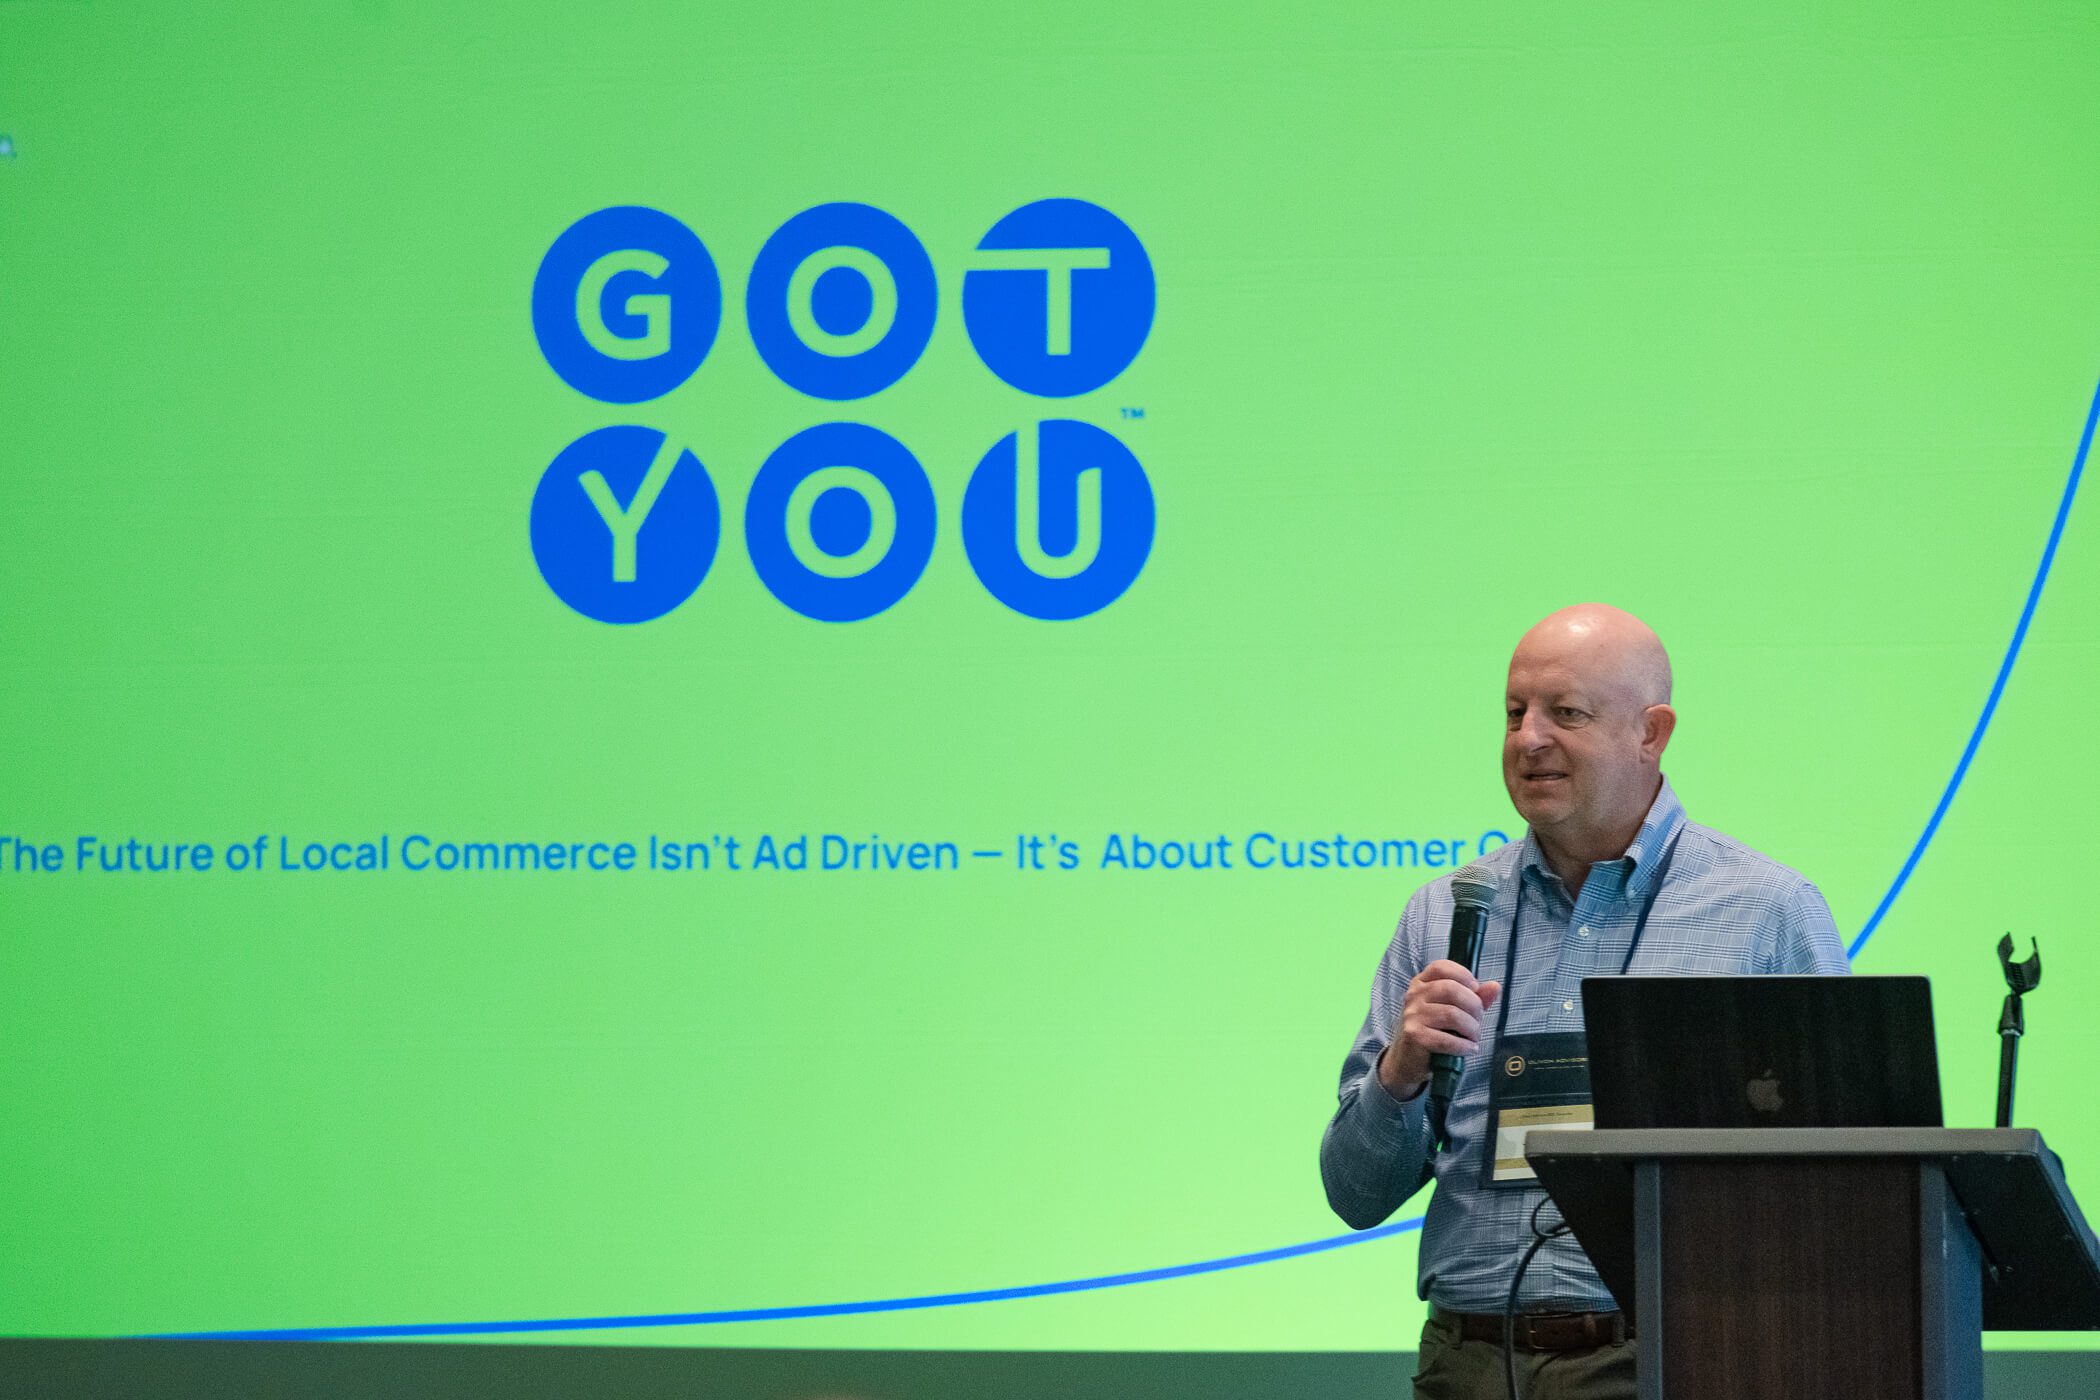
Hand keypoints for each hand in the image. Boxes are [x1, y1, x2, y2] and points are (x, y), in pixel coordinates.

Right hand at [1377, 960, 1501, 1099]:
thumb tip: (1495, 987)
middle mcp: (1414, 995)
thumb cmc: (1433, 1031)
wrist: (1408, 1059)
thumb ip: (1474, 997)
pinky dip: (1464, 1046)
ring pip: (1453, 1015)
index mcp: (1421, 983)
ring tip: (1473, 1038)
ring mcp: (1413, 1015)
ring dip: (1472, 1029)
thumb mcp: (1452, 1009)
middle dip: (1474, 1007)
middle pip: (1452, 989)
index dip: (1463, 975)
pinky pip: (1447, 1039)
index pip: (1441, 967)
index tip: (1475, 990)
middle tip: (1478, 1021)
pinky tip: (1468, 1049)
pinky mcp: (1414, 1036)